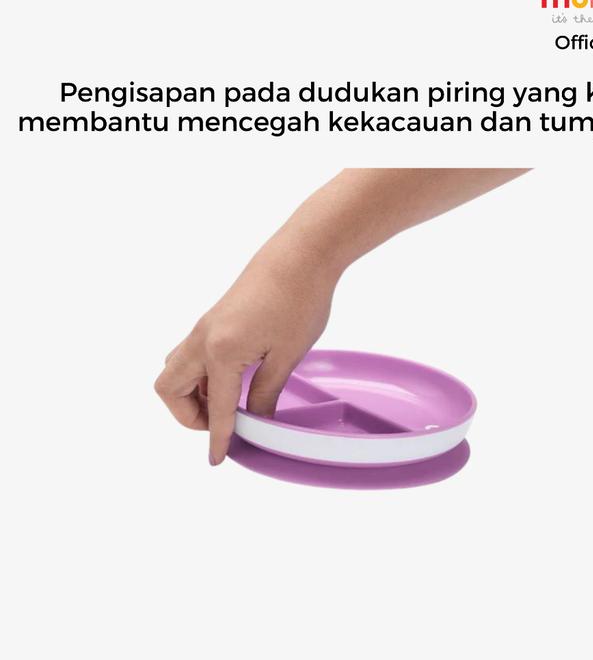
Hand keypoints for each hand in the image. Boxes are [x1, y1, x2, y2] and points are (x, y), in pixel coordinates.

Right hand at [155, 238, 336, 464]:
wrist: (301, 254)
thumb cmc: (299, 300)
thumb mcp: (287, 356)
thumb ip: (266, 392)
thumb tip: (256, 419)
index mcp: (220, 352)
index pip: (216, 409)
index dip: (217, 438)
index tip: (217, 460)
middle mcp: (202, 339)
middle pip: (169, 388)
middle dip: (188, 415)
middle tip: (221, 423)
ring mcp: (206, 326)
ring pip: (177, 369)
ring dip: (193, 392)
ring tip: (230, 402)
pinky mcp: (215, 317)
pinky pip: (193, 354)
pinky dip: (203, 374)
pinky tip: (235, 378)